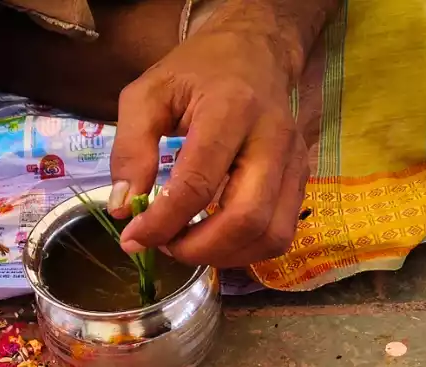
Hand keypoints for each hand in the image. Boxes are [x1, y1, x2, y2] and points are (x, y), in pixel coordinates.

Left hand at [108, 25, 309, 267]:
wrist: (255, 50)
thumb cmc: (196, 71)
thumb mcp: (147, 94)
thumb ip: (130, 149)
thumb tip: (123, 208)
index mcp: (230, 109)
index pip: (198, 184)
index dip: (162, 223)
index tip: (132, 238)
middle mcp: (272, 138)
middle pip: (246, 219)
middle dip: (198, 248)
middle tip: (163, 247)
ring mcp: (294, 160)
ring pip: (270, 235)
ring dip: (224, 256)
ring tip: (186, 245)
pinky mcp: (302, 177)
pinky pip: (279, 233)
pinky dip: (244, 250)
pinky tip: (213, 239)